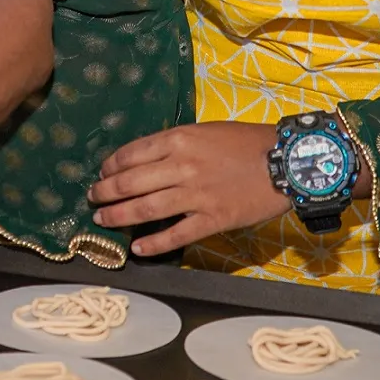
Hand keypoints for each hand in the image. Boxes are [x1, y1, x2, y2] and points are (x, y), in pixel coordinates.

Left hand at [89, 121, 291, 256]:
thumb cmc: (247, 142)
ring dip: (118, 216)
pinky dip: (153, 243)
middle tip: (93, 198)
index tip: (102, 172)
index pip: (132, 153)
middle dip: (105, 192)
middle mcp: (182, 167)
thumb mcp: (207, 131)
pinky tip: (137, 248)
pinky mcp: (212, 219)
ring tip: (102, 221)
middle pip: (131, 182)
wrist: (287, 162)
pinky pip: (176, 235)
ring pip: (146, 208)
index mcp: (180, 140)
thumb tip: (147, 158)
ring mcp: (196, 195)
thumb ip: (177, 144)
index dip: (111, 165)